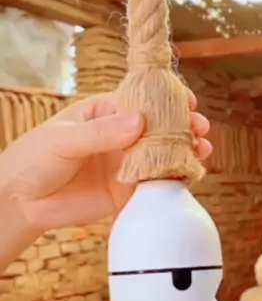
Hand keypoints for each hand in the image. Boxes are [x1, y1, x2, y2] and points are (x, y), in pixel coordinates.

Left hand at [0, 89, 210, 231]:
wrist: (22, 202)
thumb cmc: (34, 159)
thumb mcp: (63, 139)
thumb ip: (101, 133)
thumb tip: (139, 121)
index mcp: (105, 112)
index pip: (141, 99)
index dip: (166, 98)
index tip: (187, 101)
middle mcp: (120, 136)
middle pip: (159, 126)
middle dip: (183, 125)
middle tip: (199, 128)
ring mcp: (126, 163)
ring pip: (163, 154)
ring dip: (185, 150)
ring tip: (201, 149)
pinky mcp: (128, 191)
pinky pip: (156, 183)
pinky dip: (175, 178)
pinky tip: (189, 173)